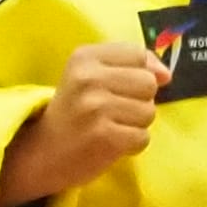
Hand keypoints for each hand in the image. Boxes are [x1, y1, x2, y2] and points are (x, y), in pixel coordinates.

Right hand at [0, 43, 165, 206]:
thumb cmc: (73, 112)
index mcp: (84, 57)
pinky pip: (142, 138)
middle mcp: (88, 78)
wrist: (40, 153)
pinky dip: (130, 145)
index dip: (140, 71)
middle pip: (149, 83)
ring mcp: (96, 107)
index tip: (121, 87)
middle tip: (110, 112)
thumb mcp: (91, 76)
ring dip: (135, 124)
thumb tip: (166, 74)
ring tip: (108, 127)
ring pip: (149, 112)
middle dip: (138, 100)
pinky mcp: (104, 136)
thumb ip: (130, 66)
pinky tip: (108, 144)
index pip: (137, 54)